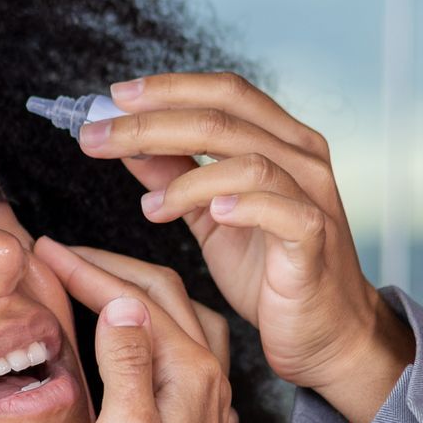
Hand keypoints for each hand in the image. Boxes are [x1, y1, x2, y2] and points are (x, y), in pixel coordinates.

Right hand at [35, 236, 233, 422]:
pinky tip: (141, 334)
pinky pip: (188, 347)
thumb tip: (120, 301)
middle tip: (62, 253)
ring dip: (140, 289)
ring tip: (98, 279)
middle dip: (110, 265)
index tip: (45, 249)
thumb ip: (126, 361)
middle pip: (165, 294)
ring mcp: (211, 399)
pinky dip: (158, 322)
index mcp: (192, 371)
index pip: (136, 297)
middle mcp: (211, 377)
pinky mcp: (202, 420)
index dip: (86, 268)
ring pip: (183, 317)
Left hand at [74, 71, 410, 398]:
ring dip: (185, 181)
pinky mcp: (313, 238)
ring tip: (151, 209)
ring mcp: (312, 196)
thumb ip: (176, 177)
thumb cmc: (271, 274)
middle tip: (98, 138)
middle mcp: (301, 158)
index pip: (224, 93)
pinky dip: (241, 205)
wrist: (324, 334)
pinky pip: (279, 208)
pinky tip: (212, 214)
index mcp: (280, 142)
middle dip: (151, 124)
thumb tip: (128, 144)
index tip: (115, 97)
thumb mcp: (212, 219)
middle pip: (222, 118)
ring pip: (246, 160)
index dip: (168, 89)